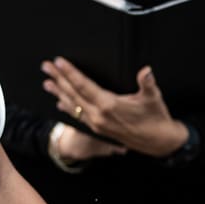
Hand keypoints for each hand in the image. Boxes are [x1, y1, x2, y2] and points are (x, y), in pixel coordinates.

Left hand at [43, 59, 189, 157]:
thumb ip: (147, 83)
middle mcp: (98, 116)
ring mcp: (97, 124)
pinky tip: (60, 102)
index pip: (84, 86)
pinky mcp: (98, 129)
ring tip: (46, 83)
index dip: (70, 73)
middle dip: (59, 79)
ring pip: (73, 105)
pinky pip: (78, 116)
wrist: (159, 142)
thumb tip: (146, 71)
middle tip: (45, 66)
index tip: (59, 62)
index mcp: (108, 106)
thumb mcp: (153, 98)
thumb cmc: (156, 117)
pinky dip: (68, 107)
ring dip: (59, 93)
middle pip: (73, 94)